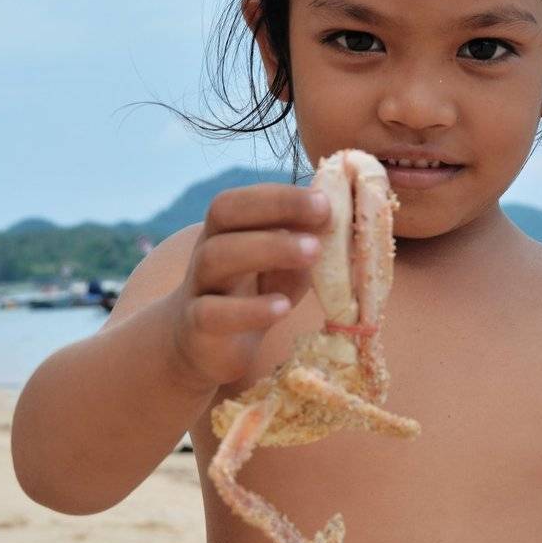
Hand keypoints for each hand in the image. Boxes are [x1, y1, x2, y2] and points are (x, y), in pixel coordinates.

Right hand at [168, 183, 329, 387]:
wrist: (206, 347)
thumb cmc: (255, 295)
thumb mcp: (286, 265)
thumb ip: (307, 241)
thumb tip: (344, 213)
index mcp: (228, 229)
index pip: (244, 198)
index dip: (282, 195)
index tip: (325, 200)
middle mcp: (207, 248)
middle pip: (225, 214)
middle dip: (275, 207)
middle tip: (324, 213)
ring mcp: (199, 286)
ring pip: (216, 256)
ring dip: (267, 248)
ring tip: (314, 252)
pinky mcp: (197, 326)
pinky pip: (213, 312)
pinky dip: (249, 309)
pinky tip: (282, 307)